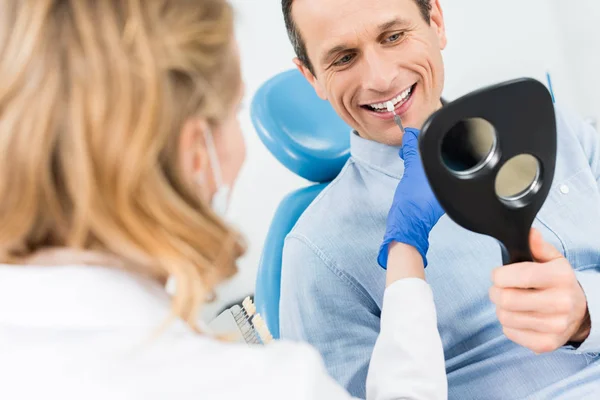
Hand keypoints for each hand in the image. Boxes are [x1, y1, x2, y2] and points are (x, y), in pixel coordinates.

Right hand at [377, 128, 443, 268]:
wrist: (407, 224)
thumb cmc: (412, 203)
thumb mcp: (411, 172)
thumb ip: (413, 151)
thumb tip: (411, 135)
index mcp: (452, 175)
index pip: (447, 149)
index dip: (430, 139)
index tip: (416, 134)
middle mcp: (451, 182)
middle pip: (442, 156)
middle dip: (425, 148)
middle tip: (410, 145)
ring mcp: (444, 189)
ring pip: (435, 165)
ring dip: (422, 158)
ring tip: (409, 155)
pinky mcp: (435, 194)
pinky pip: (431, 174)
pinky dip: (422, 168)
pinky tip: (413, 167)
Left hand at [490, 228, 590, 352]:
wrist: (579, 312)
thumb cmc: (556, 282)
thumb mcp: (551, 259)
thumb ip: (537, 245)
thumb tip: (529, 232)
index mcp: (561, 277)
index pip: (520, 276)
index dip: (499, 275)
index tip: (498, 274)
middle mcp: (561, 303)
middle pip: (506, 300)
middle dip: (495, 292)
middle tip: (500, 289)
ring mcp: (555, 326)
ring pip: (504, 317)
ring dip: (501, 308)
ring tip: (511, 302)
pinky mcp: (546, 343)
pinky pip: (509, 332)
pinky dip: (508, 324)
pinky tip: (519, 316)